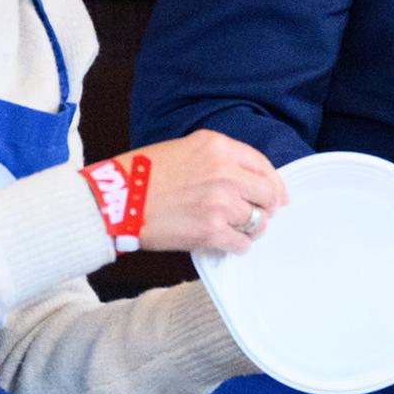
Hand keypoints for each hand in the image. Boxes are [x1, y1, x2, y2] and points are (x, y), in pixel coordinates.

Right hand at [130, 130, 286, 255]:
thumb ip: (218, 160)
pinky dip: (238, 246)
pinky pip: (242, 243)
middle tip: (258, 216)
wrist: (115, 199)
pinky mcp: (211, 230)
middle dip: (266, 207)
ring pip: (258, 221)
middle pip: (268, 194)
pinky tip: (227, 243)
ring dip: (251, 228)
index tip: (278, 197)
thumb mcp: (184, 149)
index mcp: (218, 147)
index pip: (263, 165)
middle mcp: (224, 172)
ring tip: (237, 230)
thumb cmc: (143, 175)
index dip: (274, 184)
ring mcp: (220, 202)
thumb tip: (249, 180)